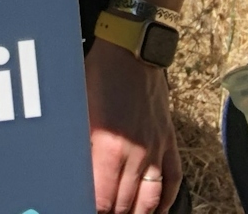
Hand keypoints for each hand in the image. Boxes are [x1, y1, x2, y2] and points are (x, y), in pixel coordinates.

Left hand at [86, 38, 181, 213]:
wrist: (131, 50)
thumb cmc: (98, 74)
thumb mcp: (79, 109)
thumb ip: (80, 146)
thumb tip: (74, 173)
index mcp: (108, 147)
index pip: (102, 199)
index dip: (94, 209)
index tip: (87, 209)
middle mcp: (135, 153)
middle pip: (125, 204)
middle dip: (113, 213)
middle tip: (104, 212)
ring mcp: (155, 149)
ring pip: (150, 199)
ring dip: (138, 213)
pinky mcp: (169, 140)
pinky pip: (173, 179)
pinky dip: (166, 199)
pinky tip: (157, 209)